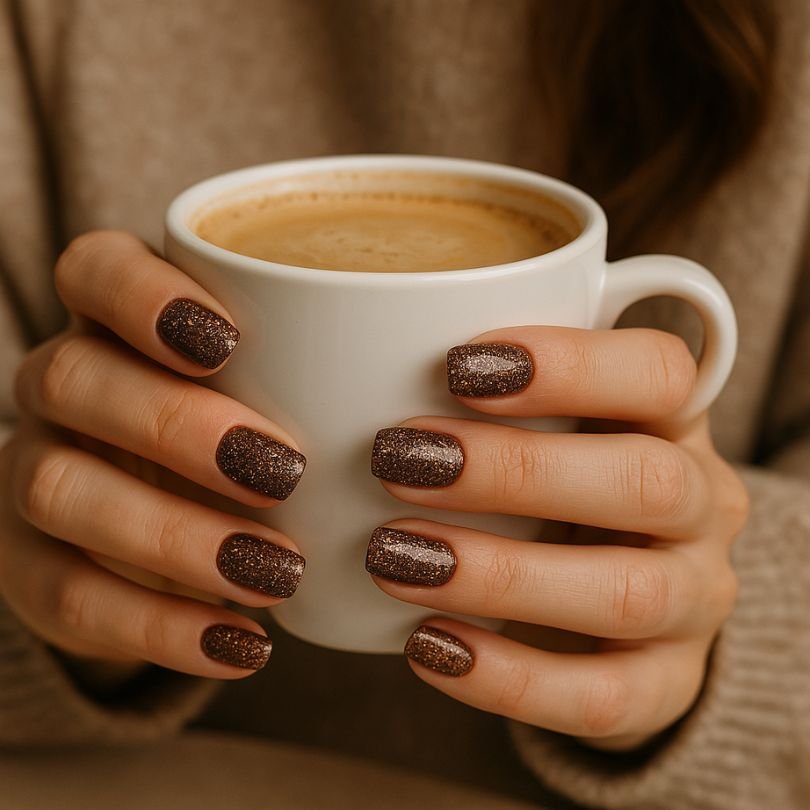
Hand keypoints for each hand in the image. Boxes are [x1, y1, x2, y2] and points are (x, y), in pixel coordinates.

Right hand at [0, 231, 306, 678]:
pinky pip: (66, 594)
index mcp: (121, 322)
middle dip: (176, 425)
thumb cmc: (257, 429)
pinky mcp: (32, 565)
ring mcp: (38, 471)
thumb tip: (469, 363)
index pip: (95, 271)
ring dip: (173, 536)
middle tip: (284, 471)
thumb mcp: (294, 386)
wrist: (179, 528)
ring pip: (58, 488)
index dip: (143, 296)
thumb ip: (341, 364)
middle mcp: (67, 386)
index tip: (230, 341)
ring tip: (280, 572)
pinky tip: (244, 643)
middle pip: (73, 377)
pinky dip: (158, 625)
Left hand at [366, 326, 748, 750]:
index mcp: (673, 418)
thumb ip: (478, 398)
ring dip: (499, 575)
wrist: (605, 596)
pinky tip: (428, 645)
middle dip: (514, 470)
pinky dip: (510, 679)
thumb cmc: (549, 484)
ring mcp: (694, 601)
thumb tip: (343, 388)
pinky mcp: (667, 683)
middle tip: (398, 460)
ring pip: (626, 594)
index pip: (659, 371)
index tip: (455, 365)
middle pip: (645, 481)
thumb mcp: (534, 424)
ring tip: (391, 558)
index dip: (568, 364)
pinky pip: (604, 697)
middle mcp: (702, 505)